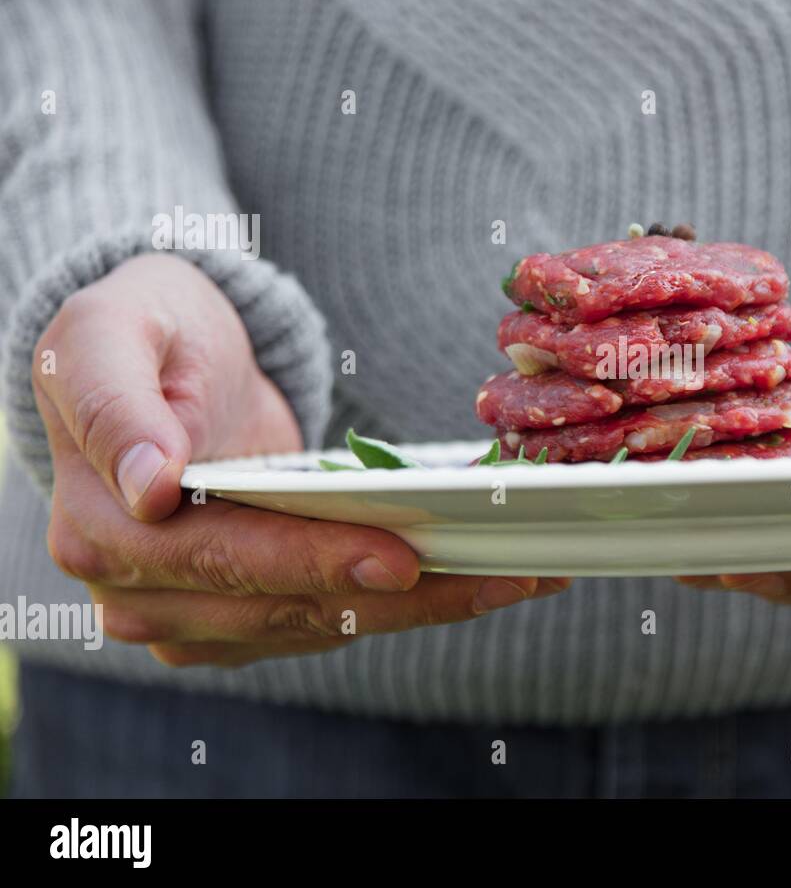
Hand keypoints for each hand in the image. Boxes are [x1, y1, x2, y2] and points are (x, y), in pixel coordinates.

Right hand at [35, 253, 564, 666]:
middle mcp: (142, 594)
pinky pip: (334, 620)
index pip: (225, 558)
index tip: (401, 557)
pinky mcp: (246, 617)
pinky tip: (478, 576)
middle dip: (405, 596)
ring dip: (426, 608)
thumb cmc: (143, 332)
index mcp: (105, 528)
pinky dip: (409, 604)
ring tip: (517, 576)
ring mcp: (196, 616)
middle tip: (505, 575)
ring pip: (326, 626)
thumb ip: (115, 403)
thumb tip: (150, 485)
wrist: (168, 361)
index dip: (316, 562)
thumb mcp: (105, 333)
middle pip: (291, 608)